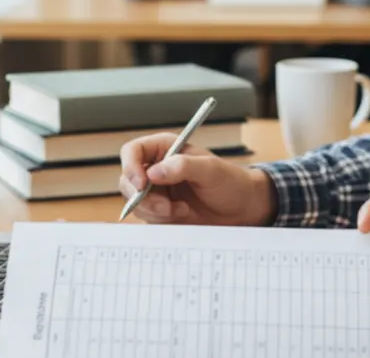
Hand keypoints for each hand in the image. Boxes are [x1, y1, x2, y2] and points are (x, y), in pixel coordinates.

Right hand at [118, 133, 276, 225]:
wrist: (241, 209)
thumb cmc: (230, 182)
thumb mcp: (211, 170)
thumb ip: (183, 166)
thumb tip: (154, 172)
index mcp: (166, 149)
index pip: (133, 151)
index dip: (130, 166)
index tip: (141, 184)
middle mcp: (157, 168)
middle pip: (127, 179)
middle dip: (142, 196)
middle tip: (165, 207)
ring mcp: (156, 190)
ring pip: (135, 202)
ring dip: (155, 210)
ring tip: (181, 209)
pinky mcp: (159, 210)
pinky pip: (146, 217)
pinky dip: (161, 220)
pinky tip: (182, 214)